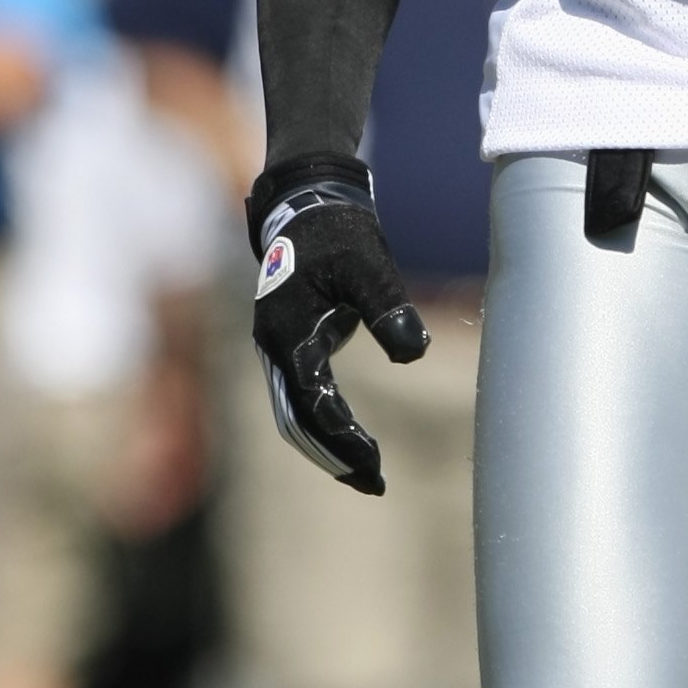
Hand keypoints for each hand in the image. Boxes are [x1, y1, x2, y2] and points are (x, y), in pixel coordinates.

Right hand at [247, 154, 425, 494]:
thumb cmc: (340, 233)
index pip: (312, 402)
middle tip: (374, 482)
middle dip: (332, 455)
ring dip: (325, 446)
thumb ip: (390, 308)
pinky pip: (299, 399)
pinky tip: (349, 440)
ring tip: (365, 474)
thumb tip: (415, 353)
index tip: (375, 460)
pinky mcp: (288, 346)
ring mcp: (276, 348)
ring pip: (292, 414)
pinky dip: (320, 425)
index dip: (342, 435)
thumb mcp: (371, 266)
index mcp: (287, 331)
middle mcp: (273, 346)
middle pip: (296, 420)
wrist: (307, 204)